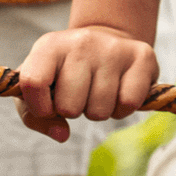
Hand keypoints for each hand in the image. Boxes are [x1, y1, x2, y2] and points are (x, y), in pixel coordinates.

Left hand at [14, 23, 157, 141]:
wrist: (107, 41)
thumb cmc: (67, 73)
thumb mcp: (40, 88)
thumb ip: (34, 117)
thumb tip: (61, 134)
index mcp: (49, 46)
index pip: (34, 82)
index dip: (40, 108)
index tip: (48, 108)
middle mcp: (81, 42)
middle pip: (68, 106)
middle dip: (73, 111)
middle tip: (79, 95)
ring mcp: (113, 48)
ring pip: (99, 110)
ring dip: (98, 111)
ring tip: (99, 93)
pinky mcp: (142, 55)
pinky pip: (128, 103)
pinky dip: (122, 110)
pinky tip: (119, 94)